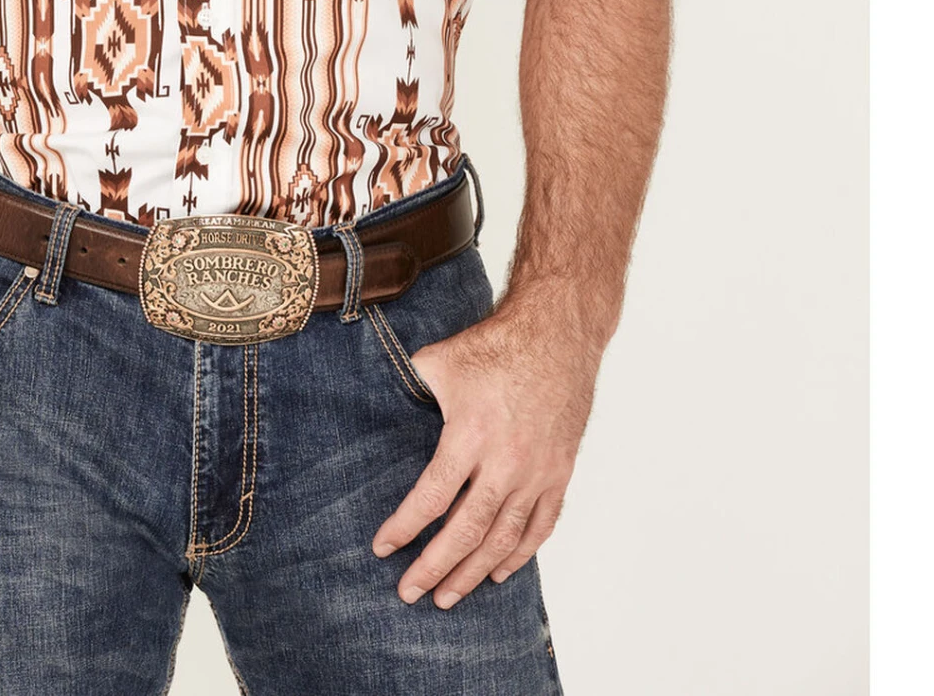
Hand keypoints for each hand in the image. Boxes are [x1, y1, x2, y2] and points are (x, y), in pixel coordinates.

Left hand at [370, 301, 599, 606]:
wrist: (556, 335)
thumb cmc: (494, 346)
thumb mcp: (439, 360)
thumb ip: (410, 389)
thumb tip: (374, 398)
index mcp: (469, 435)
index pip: (431, 497)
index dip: (405, 528)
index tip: (383, 549)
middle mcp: (505, 462)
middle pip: (465, 530)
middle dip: (434, 567)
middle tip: (409, 593)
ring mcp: (537, 472)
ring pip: (503, 538)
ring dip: (473, 572)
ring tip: (447, 597)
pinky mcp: (559, 473)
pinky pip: (540, 527)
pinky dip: (519, 555)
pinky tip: (498, 572)